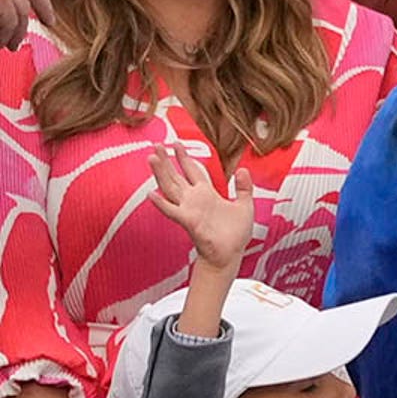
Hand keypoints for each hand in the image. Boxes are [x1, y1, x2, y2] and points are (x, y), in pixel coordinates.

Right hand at [147, 144, 253, 271]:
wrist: (231, 254)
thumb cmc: (235, 233)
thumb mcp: (244, 205)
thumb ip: (243, 188)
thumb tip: (243, 169)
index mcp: (206, 193)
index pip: (192, 170)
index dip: (184, 157)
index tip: (175, 143)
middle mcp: (194, 199)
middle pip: (176, 175)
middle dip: (167, 160)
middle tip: (156, 144)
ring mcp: (189, 209)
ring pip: (170, 188)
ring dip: (161, 174)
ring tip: (152, 159)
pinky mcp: (189, 221)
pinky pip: (172, 211)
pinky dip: (161, 203)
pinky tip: (151, 194)